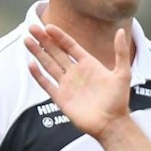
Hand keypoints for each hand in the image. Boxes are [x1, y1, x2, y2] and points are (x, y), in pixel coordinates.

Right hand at [24, 24, 132, 139]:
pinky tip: (31, 64)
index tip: (48, 26)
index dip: (59, 36)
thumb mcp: (123, 73)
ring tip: (27, 40)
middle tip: (32, 27)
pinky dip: (38, 75)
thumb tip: (120, 31)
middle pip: (56, 52)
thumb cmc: (119, 100)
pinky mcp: (61, 99)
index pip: (70, 45)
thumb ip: (120, 52)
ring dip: (38, 53)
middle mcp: (75, 73)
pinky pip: (47, 84)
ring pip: (49, 65)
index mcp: (88, 64)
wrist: (111, 124)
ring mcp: (67, 85)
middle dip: (44, 40)